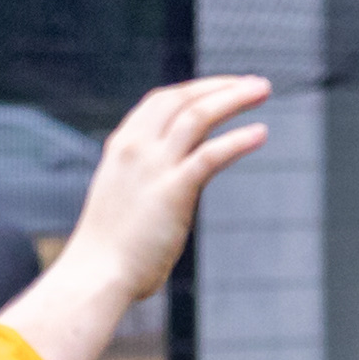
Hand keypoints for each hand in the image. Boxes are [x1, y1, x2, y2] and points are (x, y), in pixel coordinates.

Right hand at [53, 76, 271, 302]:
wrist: (95, 276)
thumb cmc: (109, 252)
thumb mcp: (125, 201)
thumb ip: (150, 186)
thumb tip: (177, 193)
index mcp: (122, 146)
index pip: (162, 101)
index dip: (196, 90)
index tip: (222, 88)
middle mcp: (136, 147)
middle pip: (182, 98)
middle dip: (220, 85)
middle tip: (254, 83)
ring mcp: (153, 167)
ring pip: (198, 115)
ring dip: (233, 98)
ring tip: (262, 90)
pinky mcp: (172, 191)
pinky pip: (210, 154)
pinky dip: (238, 140)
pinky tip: (260, 133)